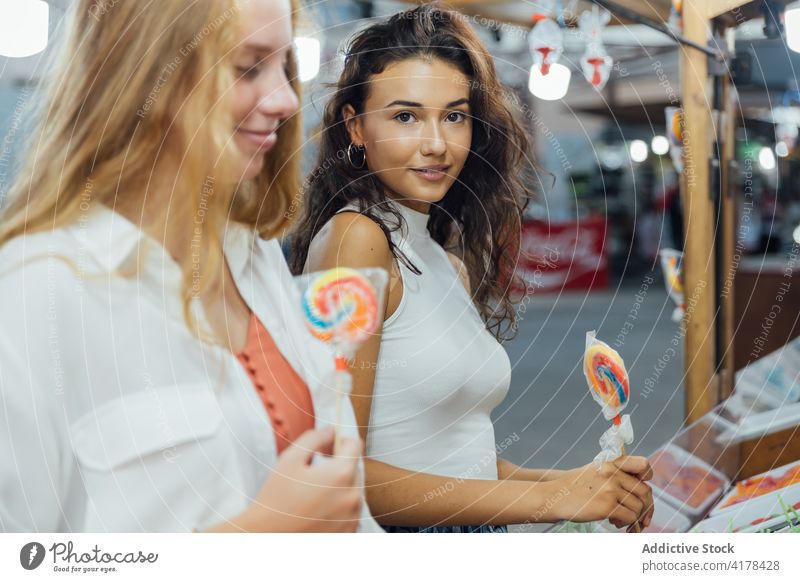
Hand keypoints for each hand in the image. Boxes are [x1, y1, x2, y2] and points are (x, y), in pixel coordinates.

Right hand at [212, 427, 363, 531]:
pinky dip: (340, 506)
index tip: (326, 449)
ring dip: (340, 486)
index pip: (356, 444)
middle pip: (355, 467)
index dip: (340, 441)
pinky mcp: (348, 532)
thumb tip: (330, 431)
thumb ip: (314, 438)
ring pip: (354, 489)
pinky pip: (352, 511)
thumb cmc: (276, 497)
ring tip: (314, 492)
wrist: (267, 536)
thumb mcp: (290, 458)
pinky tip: (318, 508)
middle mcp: (354, 496)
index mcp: (342, 474)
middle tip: (315, 470)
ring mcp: (353, 517)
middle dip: (339, 464)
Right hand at [554, 455, 653, 530]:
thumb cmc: (575, 487)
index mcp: (611, 463)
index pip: (642, 464)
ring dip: (633, 517)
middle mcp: (612, 473)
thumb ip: (616, 475)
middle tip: (638, 516)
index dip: (648, 476)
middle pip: (644, 491)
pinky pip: (631, 517)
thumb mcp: (595, 472)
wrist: (554, 496)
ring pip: (638, 507)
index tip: (643, 486)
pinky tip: (614, 522)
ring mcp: (610, 489)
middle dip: (644, 507)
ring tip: (619, 520)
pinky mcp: (607, 505)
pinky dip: (627, 524)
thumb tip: (643, 493)